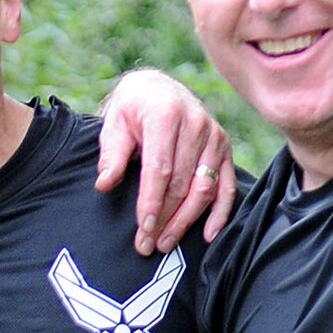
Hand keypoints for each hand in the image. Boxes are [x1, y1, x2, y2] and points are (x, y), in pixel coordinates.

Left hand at [95, 69, 235, 252]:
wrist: (157, 87)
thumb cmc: (132, 109)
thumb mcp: (114, 124)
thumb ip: (112, 155)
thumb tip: (105, 184)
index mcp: (165, 116)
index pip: (160, 168)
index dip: (152, 201)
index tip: (144, 228)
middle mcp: (195, 124)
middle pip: (182, 182)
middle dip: (165, 218)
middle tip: (148, 245)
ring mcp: (214, 136)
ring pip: (204, 188)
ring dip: (186, 220)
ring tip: (167, 243)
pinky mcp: (224, 147)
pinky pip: (227, 184)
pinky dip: (221, 212)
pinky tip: (209, 234)